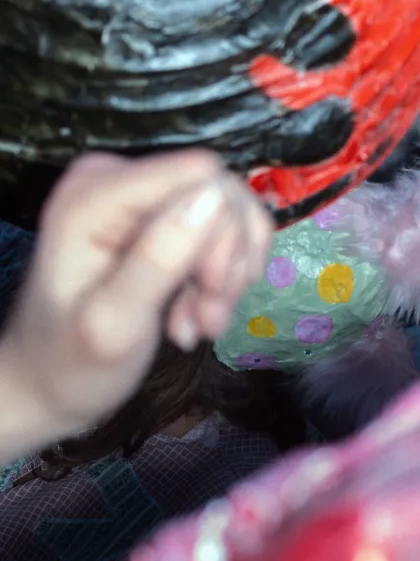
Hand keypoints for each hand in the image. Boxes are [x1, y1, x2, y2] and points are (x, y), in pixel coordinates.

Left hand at [0, 151, 272, 461]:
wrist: (49, 384)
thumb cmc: (69, 365)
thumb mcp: (112, 324)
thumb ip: (157, 259)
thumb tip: (214, 197)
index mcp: (94, 195)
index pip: (200, 176)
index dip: (220, 232)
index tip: (209, 291)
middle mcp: (117, 180)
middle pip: (220, 193)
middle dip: (225, 262)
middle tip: (205, 320)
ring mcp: (139, 196)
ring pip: (230, 212)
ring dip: (227, 274)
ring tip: (200, 322)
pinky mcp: (159, 212)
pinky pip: (224, 226)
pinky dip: (223, 272)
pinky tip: (198, 309)